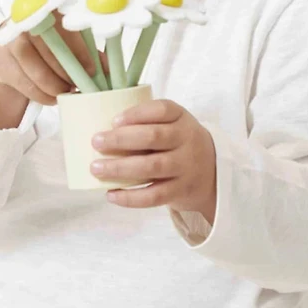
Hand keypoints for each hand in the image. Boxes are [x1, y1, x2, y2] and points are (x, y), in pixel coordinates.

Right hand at [0, 11, 107, 105]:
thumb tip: (110, 70)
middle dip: (68, 73)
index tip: (92, 69)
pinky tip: (54, 98)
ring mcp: (10, 43)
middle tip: (81, 85)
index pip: (64, 29)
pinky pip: (26, 85)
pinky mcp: (3, 64)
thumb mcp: (67, 39)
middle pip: (49, 51)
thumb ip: (89, 51)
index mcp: (46, 9)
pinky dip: (42, 95)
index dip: (80, 51)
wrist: (9, 48)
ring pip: (36, 71)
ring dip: (56, 86)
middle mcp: (26, 23)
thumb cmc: (46, 42)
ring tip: (68, 92)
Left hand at [90, 98, 217, 223]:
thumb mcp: (172, 124)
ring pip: (152, 167)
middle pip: (154, 137)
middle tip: (96, 141)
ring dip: (121, 168)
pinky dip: (131, 197)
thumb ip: (146, 122)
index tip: (113, 120)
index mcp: (181, 118)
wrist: (212, 172)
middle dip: (121, 139)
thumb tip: (101, 126)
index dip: (136, 114)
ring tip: (96, 168)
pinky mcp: (182, 191)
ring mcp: (186, 167)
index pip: (161, 110)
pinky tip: (111, 195)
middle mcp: (187, 140)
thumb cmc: (177, 142)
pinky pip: (155, 196)